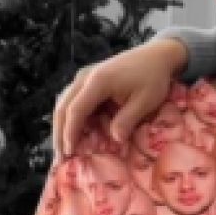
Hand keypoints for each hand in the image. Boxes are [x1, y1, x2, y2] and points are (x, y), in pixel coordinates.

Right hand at [52, 37, 187, 157]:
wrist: (155, 56)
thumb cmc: (153, 77)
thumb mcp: (146, 101)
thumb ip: (128, 119)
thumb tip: (115, 140)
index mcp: (98, 81)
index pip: (76, 110)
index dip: (70, 133)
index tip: (70, 152)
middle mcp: (84, 77)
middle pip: (62, 108)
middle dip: (59, 134)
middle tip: (60, 158)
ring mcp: (84, 77)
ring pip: (63, 104)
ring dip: (61, 127)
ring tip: (63, 150)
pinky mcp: (87, 81)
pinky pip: (72, 101)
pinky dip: (70, 119)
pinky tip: (73, 135)